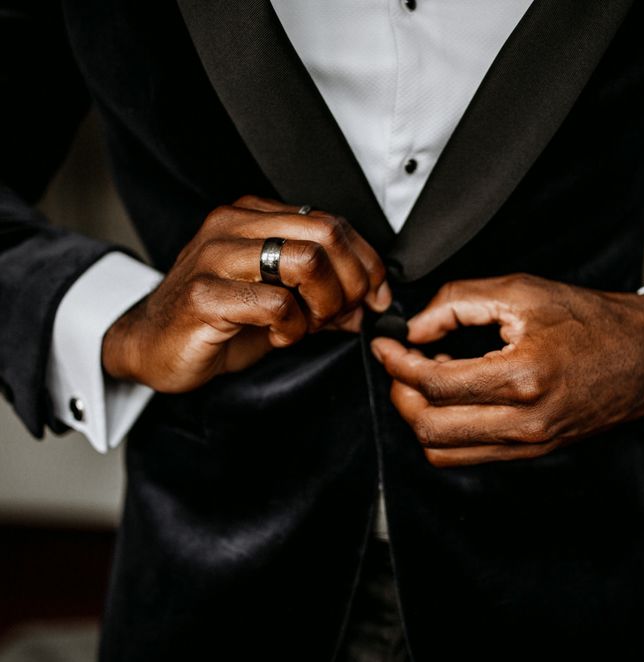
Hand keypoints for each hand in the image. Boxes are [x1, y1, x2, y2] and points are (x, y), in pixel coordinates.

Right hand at [103, 195, 390, 391]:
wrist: (150, 345)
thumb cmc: (213, 320)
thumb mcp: (280, 304)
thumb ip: (323, 297)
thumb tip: (369, 304)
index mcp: (254, 217)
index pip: (333, 223)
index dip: (367, 262)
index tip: (376, 296)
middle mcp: (235, 226)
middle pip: (326, 234)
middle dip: (352, 282)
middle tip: (345, 313)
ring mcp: (216, 257)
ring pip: (306, 261)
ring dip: (324, 303)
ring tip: (307, 324)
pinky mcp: (204, 294)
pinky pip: (276, 303)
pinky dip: (292, 327)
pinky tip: (278, 335)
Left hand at [371, 274, 643, 466]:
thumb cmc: (591, 321)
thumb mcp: (521, 291)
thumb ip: (457, 303)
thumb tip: (413, 329)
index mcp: (524, 376)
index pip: (434, 383)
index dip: (396, 362)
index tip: (385, 345)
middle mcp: (526, 421)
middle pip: (429, 427)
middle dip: (400, 393)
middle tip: (399, 363)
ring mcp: (529, 443)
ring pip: (442, 451)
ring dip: (419, 417)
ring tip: (425, 379)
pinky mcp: (531, 452)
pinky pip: (468, 456)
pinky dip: (444, 431)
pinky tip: (452, 397)